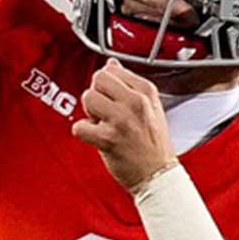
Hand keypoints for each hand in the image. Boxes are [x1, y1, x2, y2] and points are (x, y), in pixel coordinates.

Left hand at [74, 59, 177, 192]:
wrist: (158, 175)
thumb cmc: (153, 144)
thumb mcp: (150, 106)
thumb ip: (130, 83)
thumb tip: (110, 64)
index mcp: (146, 91)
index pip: (110, 69)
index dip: (106, 85)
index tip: (113, 99)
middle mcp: (135, 102)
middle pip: (97, 80)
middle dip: (97, 94)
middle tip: (105, 112)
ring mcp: (122, 120)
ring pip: (87, 98)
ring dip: (90, 113)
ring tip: (104, 125)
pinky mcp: (109, 139)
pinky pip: (79, 126)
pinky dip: (83, 133)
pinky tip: (97, 137)